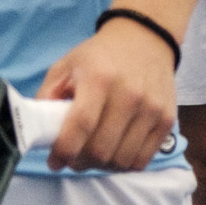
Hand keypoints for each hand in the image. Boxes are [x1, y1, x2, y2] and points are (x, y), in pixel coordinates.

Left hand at [36, 16, 177, 171]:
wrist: (145, 39)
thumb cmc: (99, 56)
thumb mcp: (66, 65)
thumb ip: (48, 95)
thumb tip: (39, 129)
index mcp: (99, 78)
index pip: (81, 124)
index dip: (64, 150)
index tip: (53, 161)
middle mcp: (129, 94)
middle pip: (102, 150)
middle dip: (81, 162)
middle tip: (73, 157)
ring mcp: (151, 109)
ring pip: (122, 160)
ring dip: (102, 166)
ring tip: (93, 155)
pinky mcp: (166, 120)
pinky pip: (143, 160)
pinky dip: (124, 163)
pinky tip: (114, 151)